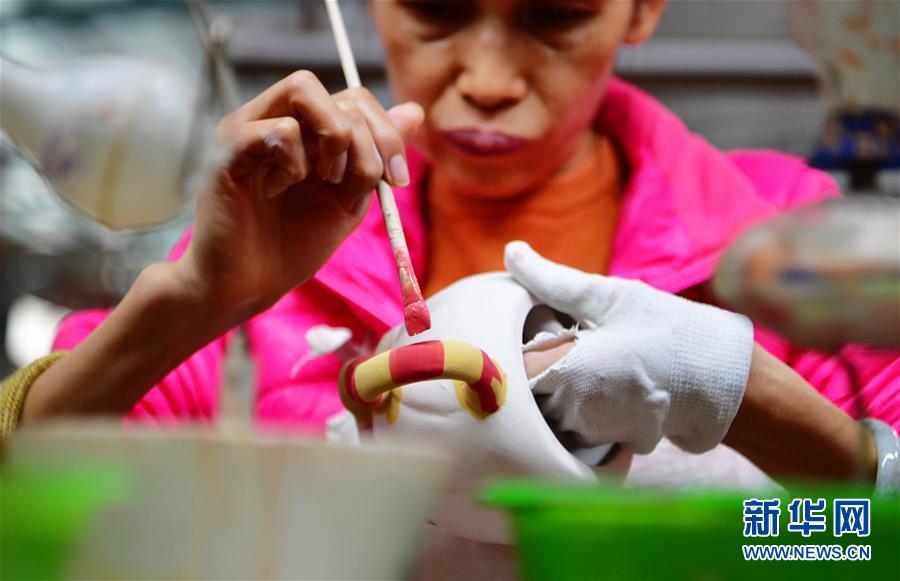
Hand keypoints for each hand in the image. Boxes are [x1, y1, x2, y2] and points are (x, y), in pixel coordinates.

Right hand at [178, 71, 423, 315]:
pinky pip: (279, 130)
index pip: (354, 99)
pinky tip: (278, 191)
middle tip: (360, 185)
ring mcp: (248, 127)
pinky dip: (294, 164)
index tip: (396, 180)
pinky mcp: (227, 149)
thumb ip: (376, 158)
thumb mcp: (349, 201)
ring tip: (322, 181)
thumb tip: (415, 111)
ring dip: (333, 140)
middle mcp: (274, 117)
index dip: (386, 133)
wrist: (248, 286)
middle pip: (337, 91)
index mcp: (306, 130)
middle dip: (368, 139)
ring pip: (305, 89)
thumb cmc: (292, 246)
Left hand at [506, 241, 754, 453]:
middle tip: (577, 343)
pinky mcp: (608, 443)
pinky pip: (578, 426)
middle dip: (540, 366)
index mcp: (564, 372)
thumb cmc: (669, 331)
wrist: (727, 381)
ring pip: (550, 410)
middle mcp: (571, 412)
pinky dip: (585, 407)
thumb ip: (553, 280)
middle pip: (527, 391)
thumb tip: (511, 251)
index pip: (510, 367)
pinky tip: (612, 386)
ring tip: (599, 364)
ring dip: (561, 389)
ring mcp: (591, 433)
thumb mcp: (610, 296)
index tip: (543, 332)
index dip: (520, 347)